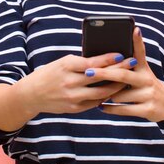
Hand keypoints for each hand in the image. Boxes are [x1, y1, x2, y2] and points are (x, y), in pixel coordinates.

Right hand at [17, 52, 133, 115]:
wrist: (31, 94)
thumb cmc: (50, 73)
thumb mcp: (63, 62)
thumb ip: (81, 62)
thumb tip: (103, 60)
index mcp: (67, 66)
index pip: (92, 63)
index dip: (109, 59)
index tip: (122, 54)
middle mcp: (70, 82)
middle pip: (100, 78)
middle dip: (118, 71)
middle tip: (132, 65)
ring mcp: (72, 97)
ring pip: (101, 93)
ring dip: (115, 86)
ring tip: (126, 80)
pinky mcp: (73, 108)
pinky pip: (94, 103)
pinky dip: (104, 97)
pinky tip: (113, 92)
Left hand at [85, 27, 163, 121]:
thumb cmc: (147, 85)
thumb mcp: (143, 70)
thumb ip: (132, 60)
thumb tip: (124, 40)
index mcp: (144, 69)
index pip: (140, 52)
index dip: (138, 41)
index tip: (134, 30)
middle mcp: (147, 80)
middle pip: (123, 75)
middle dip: (105, 73)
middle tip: (89, 72)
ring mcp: (149, 95)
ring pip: (119, 95)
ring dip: (108, 96)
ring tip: (99, 95)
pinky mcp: (148, 110)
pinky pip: (124, 109)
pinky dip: (111, 109)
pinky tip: (102, 106)